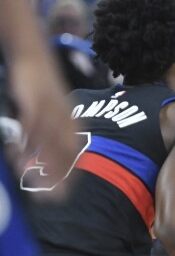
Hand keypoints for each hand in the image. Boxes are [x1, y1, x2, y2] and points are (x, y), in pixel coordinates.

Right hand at [10, 57, 78, 197]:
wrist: (35, 58)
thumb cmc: (41, 89)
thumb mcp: (49, 113)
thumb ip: (47, 135)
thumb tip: (39, 157)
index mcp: (72, 124)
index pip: (74, 155)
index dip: (69, 176)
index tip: (63, 195)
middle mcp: (66, 120)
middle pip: (65, 154)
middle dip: (58, 177)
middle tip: (51, 198)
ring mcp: (52, 112)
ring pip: (49, 143)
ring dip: (41, 164)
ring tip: (31, 181)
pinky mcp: (36, 102)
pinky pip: (33, 126)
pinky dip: (28, 142)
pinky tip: (20, 154)